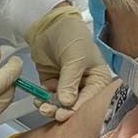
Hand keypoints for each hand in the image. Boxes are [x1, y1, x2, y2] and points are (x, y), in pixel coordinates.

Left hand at [24, 5, 112, 120]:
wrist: (50, 23)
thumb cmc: (71, 36)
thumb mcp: (74, 58)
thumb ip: (70, 81)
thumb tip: (66, 103)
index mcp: (98, 80)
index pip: (90, 100)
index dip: (76, 109)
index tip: (63, 114)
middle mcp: (85, 86)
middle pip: (75, 106)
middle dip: (62, 111)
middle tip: (51, 112)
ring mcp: (67, 86)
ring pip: (60, 106)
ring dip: (51, 108)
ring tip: (43, 106)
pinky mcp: (52, 84)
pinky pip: (48, 98)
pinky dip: (43, 101)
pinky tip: (38, 100)